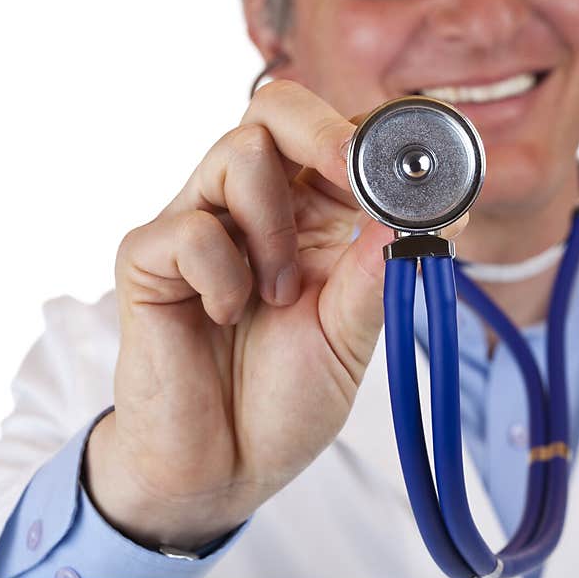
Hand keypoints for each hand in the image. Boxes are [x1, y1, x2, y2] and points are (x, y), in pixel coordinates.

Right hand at [85, 81, 419, 549]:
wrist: (221, 469)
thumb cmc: (282, 402)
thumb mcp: (349, 337)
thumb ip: (378, 271)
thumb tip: (431, 209)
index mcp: (307, 221)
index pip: (335, 136)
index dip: (374, 138)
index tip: (413, 174)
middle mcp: (251, 211)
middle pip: (276, 108)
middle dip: (323, 135)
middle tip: (349, 180)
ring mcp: (196, 227)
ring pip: (237, 152)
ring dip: (274, 228)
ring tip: (277, 295)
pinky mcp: (147, 258)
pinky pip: (191, 229)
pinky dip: (223, 277)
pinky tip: (224, 316)